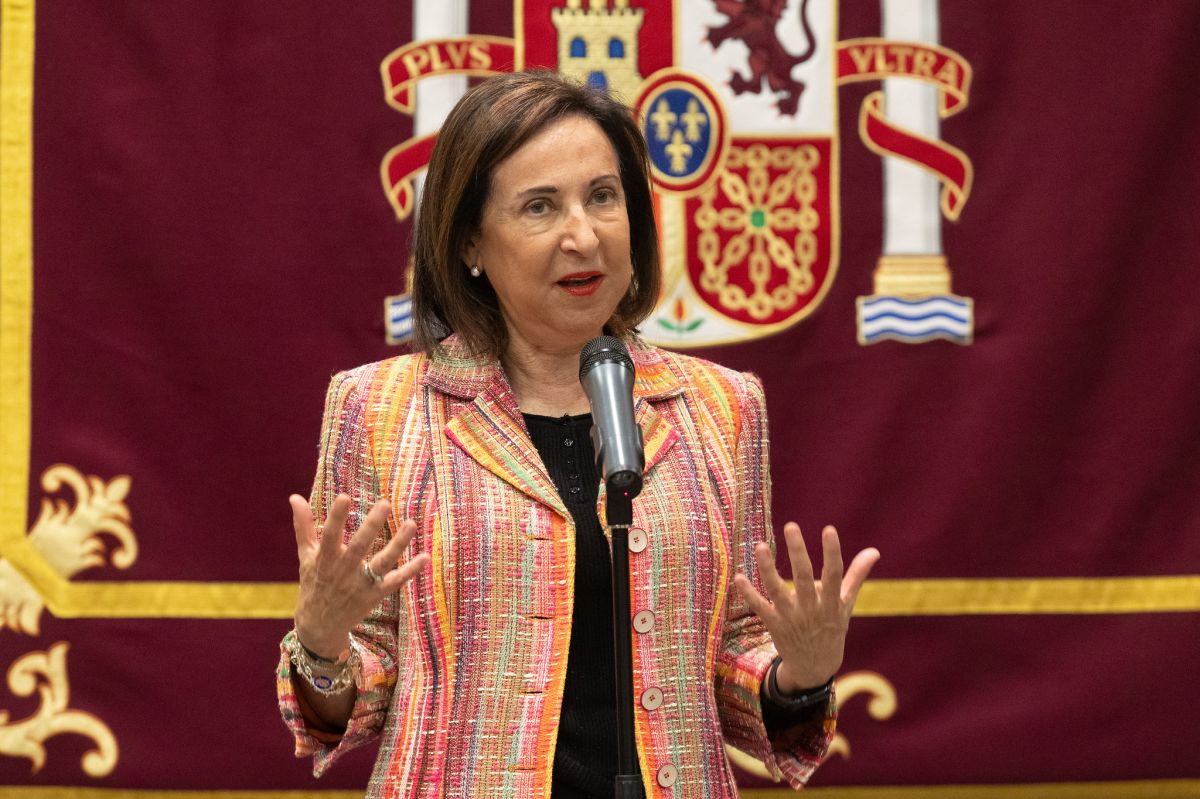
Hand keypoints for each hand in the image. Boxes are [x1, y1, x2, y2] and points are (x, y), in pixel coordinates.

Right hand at [290, 493, 428, 658]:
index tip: (344, 496)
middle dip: (371, 526)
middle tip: (385, 503)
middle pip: (359, 547)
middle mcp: (343, 572)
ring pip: (381, 563)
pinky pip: (394, 582)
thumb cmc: (314, 583)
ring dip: (397, 545)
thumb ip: (304, 526)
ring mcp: (360, 585)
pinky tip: (425, 557)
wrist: (319, 626)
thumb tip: (294, 497)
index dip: (336, 517)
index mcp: (324, 559)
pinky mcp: (374, 595)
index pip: (329, 535)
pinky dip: (410, 571)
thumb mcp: (305, 555)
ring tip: (411, 524)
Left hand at [733, 523, 879, 692]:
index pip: (834, 573)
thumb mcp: (846, 604)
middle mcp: (812, 609)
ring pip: (777, 590)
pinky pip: (760, 607)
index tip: (829, 529)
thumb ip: (857, 575)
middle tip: (791, 526)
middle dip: (798, 552)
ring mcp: (792, 617)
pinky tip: (738, 577)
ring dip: (768, 569)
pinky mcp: (774, 624)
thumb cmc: (832, 628)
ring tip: (760, 546)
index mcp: (832, 602)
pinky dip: (749, 593)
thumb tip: (874, 551)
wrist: (816, 668)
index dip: (832, 552)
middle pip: (804, 577)